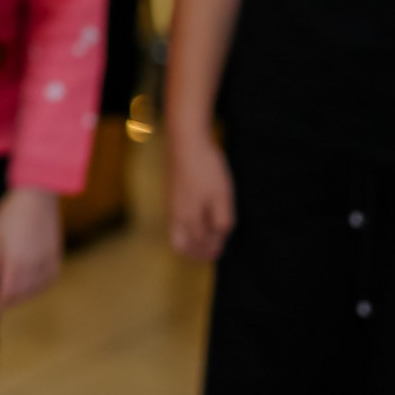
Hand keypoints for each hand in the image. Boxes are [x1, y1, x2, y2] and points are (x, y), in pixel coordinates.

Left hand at [0, 185, 64, 313]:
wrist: (38, 197)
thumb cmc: (11, 214)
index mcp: (16, 262)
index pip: (7, 292)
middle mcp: (34, 266)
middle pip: (21, 293)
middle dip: (9, 301)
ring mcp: (47, 262)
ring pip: (36, 288)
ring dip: (23, 296)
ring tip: (12, 297)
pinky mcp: (56, 256)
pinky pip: (49, 280)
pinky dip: (40, 287)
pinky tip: (33, 287)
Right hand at [167, 129, 234, 262]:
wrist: (186, 142)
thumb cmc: (207, 169)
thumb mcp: (222, 197)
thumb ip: (221, 221)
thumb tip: (220, 237)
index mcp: (190, 217)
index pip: (199, 243)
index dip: (212, 250)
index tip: (220, 252)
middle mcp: (177, 213)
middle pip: (180, 243)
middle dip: (195, 251)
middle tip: (212, 251)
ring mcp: (172, 202)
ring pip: (176, 231)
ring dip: (191, 239)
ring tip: (208, 237)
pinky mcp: (172, 193)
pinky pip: (176, 219)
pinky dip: (187, 227)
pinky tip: (199, 217)